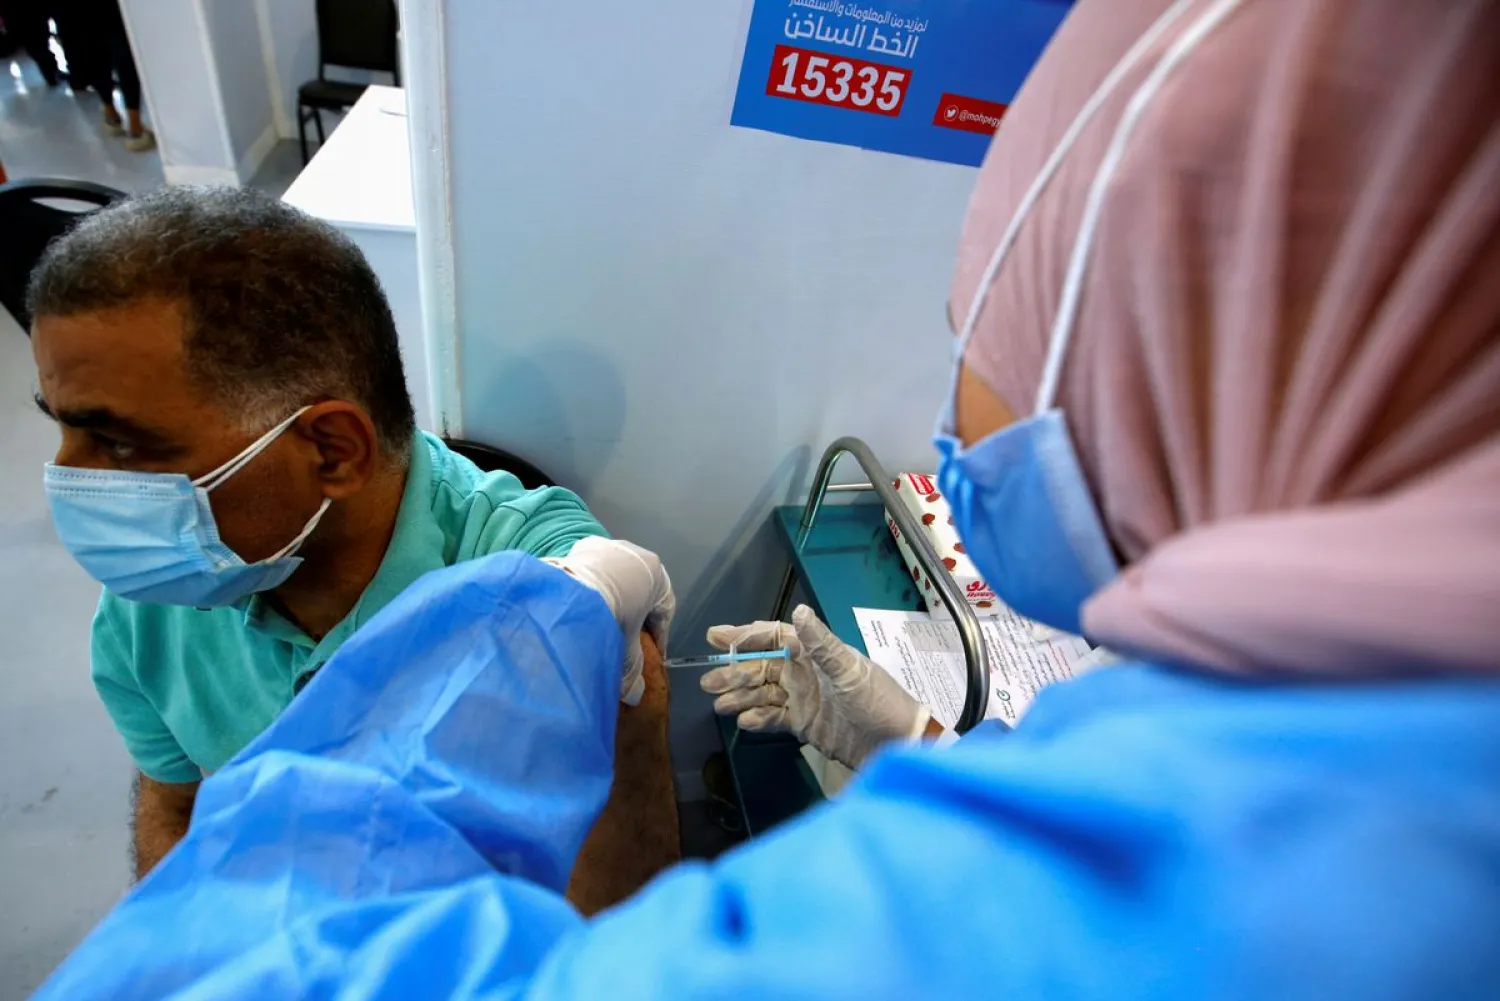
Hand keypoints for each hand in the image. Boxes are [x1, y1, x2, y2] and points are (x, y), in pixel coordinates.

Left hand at [545, 537, 673, 704]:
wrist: (574, 593)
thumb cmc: (613, 616)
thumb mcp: (626, 646)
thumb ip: (633, 670)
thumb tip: (634, 696)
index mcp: (657, 574)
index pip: (665, 609)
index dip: (659, 636)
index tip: (652, 654)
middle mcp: (637, 554)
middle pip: (641, 590)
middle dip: (635, 614)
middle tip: (626, 639)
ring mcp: (609, 547)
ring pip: (617, 578)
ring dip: (614, 599)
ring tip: (602, 623)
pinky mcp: (582, 547)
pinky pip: (593, 571)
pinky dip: (592, 588)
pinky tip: (583, 607)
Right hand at [699, 604, 929, 768]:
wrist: (897, 743)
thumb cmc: (878, 701)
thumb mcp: (850, 670)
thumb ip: (822, 643)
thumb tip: (799, 610)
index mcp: (816, 653)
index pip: (774, 637)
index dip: (746, 636)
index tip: (717, 637)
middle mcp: (806, 672)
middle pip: (762, 667)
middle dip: (735, 672)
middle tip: (708, 681)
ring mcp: (803, 699)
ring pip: (763, 693)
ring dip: (741, 696)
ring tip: (719, 704)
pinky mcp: (804, 724)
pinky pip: (774, 717)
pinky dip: (758, 719)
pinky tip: (744, 721)